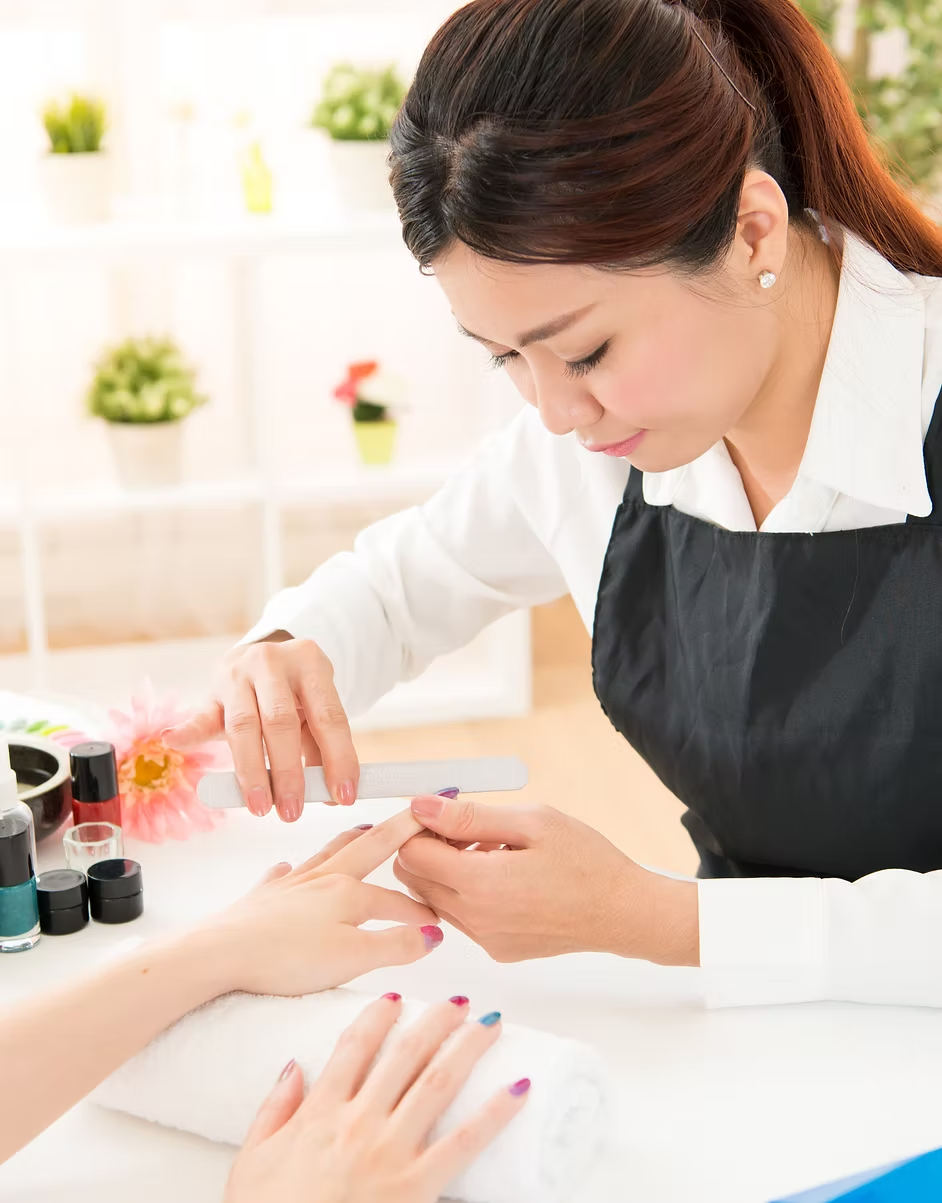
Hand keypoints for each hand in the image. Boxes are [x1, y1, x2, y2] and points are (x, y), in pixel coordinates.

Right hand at [163, 633, 356, 821]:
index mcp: (310, 663)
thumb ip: (322, 747)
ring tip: (260, 806)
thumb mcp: (315, 709)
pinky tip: (174, 742)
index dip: (337, 758)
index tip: (343, 796)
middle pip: (280, 721)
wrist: (265, 655)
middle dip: (288, 772)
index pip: (327, 716)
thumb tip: (333, 796)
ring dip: (251, 771)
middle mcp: (272, 662)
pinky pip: (200, 714)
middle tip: (292, 811)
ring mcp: (237, 674)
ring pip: (243, 724)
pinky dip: (188, 731)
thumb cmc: (295, 692)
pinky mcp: (211, 691)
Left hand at [197, 809, 444, 996]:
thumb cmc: (284, 957)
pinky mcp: (262, 898)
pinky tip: (289, 867)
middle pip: (367, 847)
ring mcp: (290, 885)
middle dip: (396, 831)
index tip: (439, 924)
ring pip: (328, 852)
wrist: (218, 953)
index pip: (396, 898)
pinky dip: (292, 868)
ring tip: (365, 828)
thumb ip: (396, 944)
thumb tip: (431, 935)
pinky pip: (282, 874)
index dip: (420, 912)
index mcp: (347, 892)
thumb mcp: (353, 959)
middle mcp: (321, 879)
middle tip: (416, 812)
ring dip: (351, 839)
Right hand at [224, 995, 529, 1202]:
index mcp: (320, 1112)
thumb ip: (272, 1109)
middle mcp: (359, 1122)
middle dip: (436, 1021)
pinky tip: (519, 1089)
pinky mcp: (417, 1186)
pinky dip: (495, 1113)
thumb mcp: (252, 1161)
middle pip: (405, 1056)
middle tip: (460, 999)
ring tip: (492, 1022)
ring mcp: (391, 1152)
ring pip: (438, 1083)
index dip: (378, 1016)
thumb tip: (293, 1066)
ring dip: (468, 1047)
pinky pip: (464, 1142)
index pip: (354, 1047)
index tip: (396, 995)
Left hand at [394, 795, 699, 966]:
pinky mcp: (497, 950)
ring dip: (448, 870)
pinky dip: (467, 891)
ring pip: (434, 898)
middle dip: (429, 848)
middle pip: (414, 879)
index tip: (447, 811)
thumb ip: (470, 816)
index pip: (411, 854)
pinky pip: (460, 917)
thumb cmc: (587, 862)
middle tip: (470, 828)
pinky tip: (504, 874)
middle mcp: (475, 920)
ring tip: (494, 849)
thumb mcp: (532, 821)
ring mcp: (485, 940)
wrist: (624, 912)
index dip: (421, 826)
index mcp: (480, 884)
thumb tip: (421, 805)